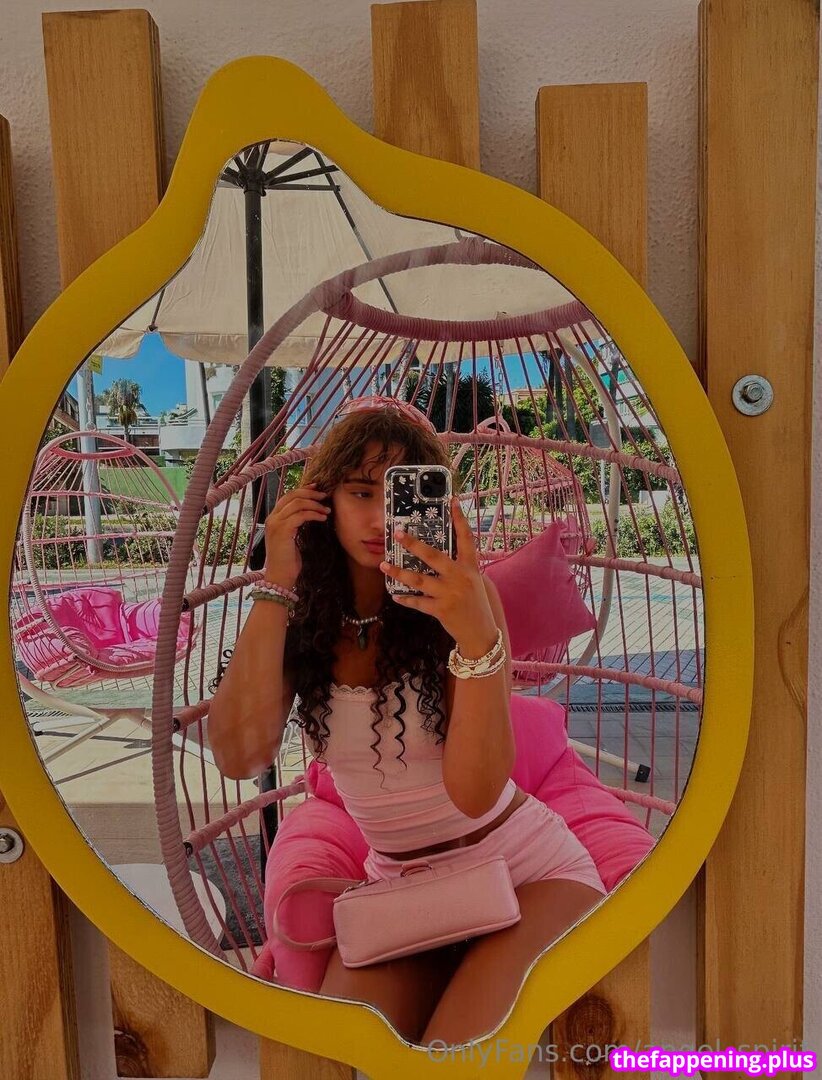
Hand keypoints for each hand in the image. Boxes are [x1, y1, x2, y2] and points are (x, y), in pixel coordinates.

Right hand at [263, 482, 331, 585]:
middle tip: (324, 496)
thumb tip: (311, 513)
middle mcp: (272, 518)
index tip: (317, 488)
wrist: (280, 577)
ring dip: (315, 505)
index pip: (287, 496)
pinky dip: (313, 514)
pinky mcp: (282, 531)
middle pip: (292, 496)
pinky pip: (301, 515)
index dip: (303, 490)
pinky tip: (322, 519)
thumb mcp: (292, 538)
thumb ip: (296, 524)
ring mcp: (276, 524)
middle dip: (310, 493)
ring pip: (297, 504)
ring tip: (326, 511)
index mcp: (273, 518)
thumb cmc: (288, 561)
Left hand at [380, 497, 496, 648]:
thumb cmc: (476, 604)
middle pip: (433, 556)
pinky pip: (418, 602)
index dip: (459, 518)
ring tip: (383, 566)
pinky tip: (395, 595)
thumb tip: (437, 553)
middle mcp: (460, 577)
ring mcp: (450, 594)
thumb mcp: (474, 582)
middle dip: (413, 544)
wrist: (481, 634)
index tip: (452, 500)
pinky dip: (405, 599)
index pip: (466, 538)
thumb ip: (460, 567)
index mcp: (470, 567)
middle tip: (398, 533)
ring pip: (418, 580)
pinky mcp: (441, 609)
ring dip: (398, 573)